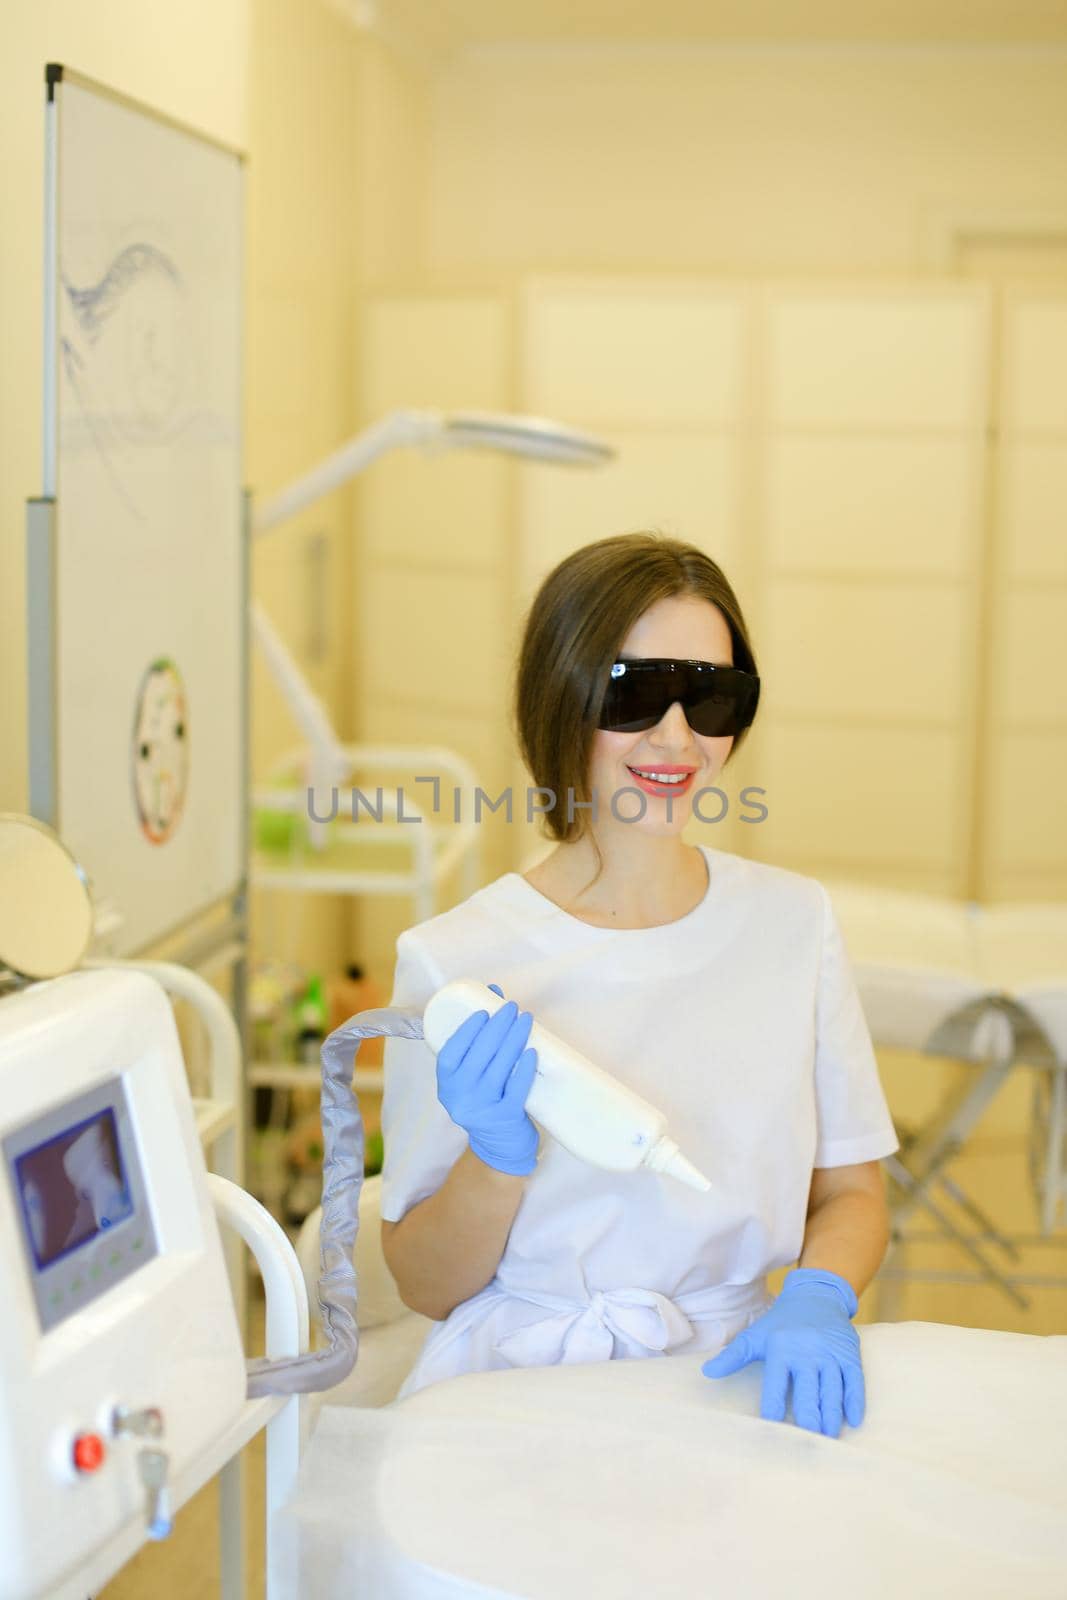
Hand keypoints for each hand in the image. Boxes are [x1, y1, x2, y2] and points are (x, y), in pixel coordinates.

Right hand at [434, 981, 539, 1175]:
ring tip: (525, 1019)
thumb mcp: (469, 1079)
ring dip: (513, 1040)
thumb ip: (475, 1045)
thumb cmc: (484, 1101)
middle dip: (497, 1027)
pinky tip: (532, 1050)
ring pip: (499, 1068)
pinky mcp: (506, 1117)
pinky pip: (516, 1089)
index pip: (450, 1055)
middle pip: (479, 1057)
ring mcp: (483, 1109)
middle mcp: (460, 1098)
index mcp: (446, 1085)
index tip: (483, 1012)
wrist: (500, 1146)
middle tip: (511, 1007)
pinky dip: (524, 1068)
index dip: (466, 1032)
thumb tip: (493, 993)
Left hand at [701, 1268, 863, 1437]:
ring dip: (831, 1416)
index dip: (773, 1409)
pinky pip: (854, 1381)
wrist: (816, 1295)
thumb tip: (706, 1373)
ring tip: (827, 1438)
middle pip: (807, 1392)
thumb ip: (733, 1356)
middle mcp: (807, 1352)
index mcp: (781, 1349)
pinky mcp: (850, 1355)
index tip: (770, 1432)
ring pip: (832, 1390)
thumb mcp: (756, 1335)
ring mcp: (830, 1354)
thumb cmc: (781, 1322)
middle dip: (807, 1418)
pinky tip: (853, 1421)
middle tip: (806, 1443)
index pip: (775, 1386)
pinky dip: (854, 1402)